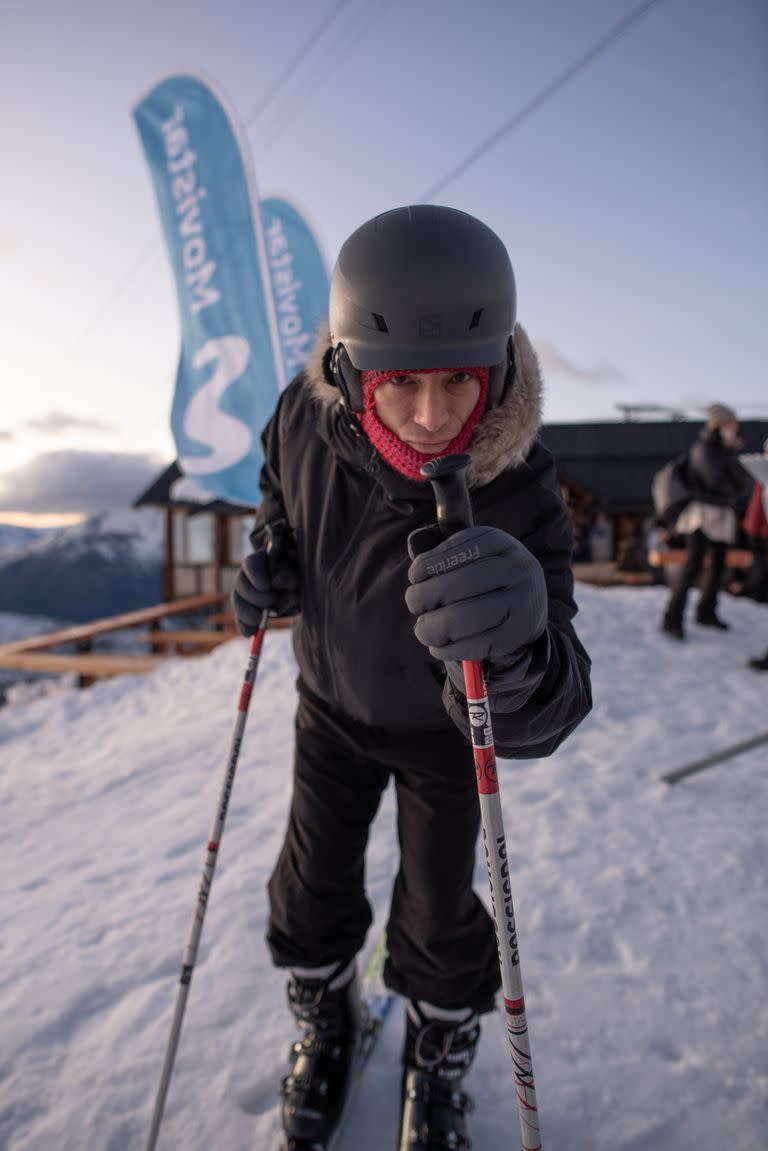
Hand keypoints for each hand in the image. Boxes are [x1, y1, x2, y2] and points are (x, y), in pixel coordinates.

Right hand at [232, 522, 299, 633]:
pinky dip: (245, 627)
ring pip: (238, 601)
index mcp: (261, 560)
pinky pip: (241, 619)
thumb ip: (289, 574)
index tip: (268, 586)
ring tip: (259, 620)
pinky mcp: (248, 611)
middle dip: (254, 596)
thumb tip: (277, 583)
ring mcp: (245, 594)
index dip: (256, 576)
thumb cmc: (301, 576)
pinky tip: (250, 634)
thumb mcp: (299, 572)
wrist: (303, 588)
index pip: (251, 564)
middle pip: (240, 583)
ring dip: (247, 613)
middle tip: (269, 603)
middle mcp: (248, 576)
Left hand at [405, 525, 547, 663]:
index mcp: (500, 543)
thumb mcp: (469, 557)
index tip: (415, 576)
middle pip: (462, 583)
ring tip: (422, 630)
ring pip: (468, 617)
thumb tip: (414, 542)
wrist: (527, 607)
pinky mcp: (518, 633)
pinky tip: (438, 646)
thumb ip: (441, 552)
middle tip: (414, 604)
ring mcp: (522, 601)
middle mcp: (517, 568)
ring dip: (434, 627)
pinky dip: (450, 649)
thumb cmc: (483, 578)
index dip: (430, 563)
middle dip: (426, 595)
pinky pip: (477, 644)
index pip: (460, 549)